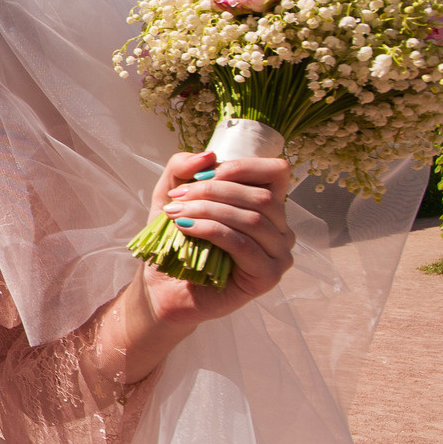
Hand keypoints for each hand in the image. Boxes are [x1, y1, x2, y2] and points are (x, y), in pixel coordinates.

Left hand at [137, 149, 295, 327]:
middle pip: (261, 196)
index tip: (201, 175)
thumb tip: (209, 155)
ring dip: (209, 210)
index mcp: (267, 205)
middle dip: (214, 190)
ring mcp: (278, 254)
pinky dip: (211, 230)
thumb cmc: (173, 241)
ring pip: (253, 219)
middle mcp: (280, 228)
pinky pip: (243, 244)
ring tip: (176, 213)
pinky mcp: (267, 276)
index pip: (276, 172)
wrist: (163, 288)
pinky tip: (186, 228)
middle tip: (177, 198)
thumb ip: (184, 167)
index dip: (242, 167)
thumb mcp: (170, 194)